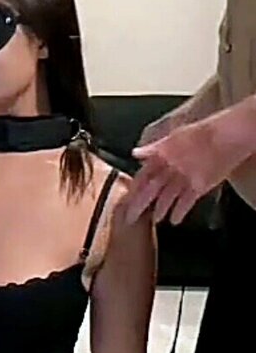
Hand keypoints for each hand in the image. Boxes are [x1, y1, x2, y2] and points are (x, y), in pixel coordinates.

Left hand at [123, 104, 255, 225]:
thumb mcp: (173, 136)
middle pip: (150, 189)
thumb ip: (154, 147)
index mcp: (162, 154)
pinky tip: (174, 220)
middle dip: (138, 205)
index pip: (143, 174)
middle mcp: (170, 167)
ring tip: (155, 220)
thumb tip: (136, 153)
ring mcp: (184, 177)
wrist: (225, 136)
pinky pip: (186, 202)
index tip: (127, 198)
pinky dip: (179, 212)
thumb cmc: (202, 132)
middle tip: (130, 217)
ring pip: (166, 197)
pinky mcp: (199, 185)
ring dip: (159, 210)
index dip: (134, 188)